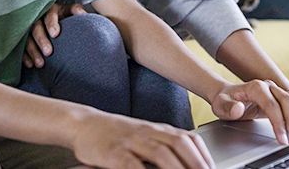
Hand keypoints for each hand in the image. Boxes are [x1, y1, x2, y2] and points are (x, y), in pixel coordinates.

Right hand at [23, 3, 85, 67]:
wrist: (53, 18)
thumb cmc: (63, 14)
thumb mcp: (69, 10)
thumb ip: (76, 10)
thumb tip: (83, 14)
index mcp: (50, 10)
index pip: (50, 15)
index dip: (51, 23)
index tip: (55, 34)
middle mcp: (37, 18)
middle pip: (36, 28)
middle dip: (41, 40)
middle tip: (48, 52)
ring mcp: (28, 28)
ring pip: (27, 39)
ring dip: (33, 52)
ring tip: (41, 64)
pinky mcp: (23, 38)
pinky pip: (21, 47)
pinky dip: (25, 56)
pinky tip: (30, 65)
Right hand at [72, 112, 213, 168]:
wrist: (84, 124)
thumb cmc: (116, 135)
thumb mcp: (144, 137)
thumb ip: (164, 148)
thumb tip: (187, 163)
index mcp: (159, 130)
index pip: (189, 139)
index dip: (204, 156)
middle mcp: (149, 132)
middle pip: (180, 145)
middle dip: (196, 164)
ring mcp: (132, 141)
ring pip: (161, 153)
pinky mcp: (115, 152)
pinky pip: (132, 164)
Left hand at [210, 80, 288, 145]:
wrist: (227, 94)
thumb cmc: (224, 100)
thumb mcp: (220, 105)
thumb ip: (229, 108)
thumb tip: (239, 108)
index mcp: (256, 87)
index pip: (272, 104)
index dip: (278, 122)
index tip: (281, 137)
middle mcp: (270, 86)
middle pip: (288, 101)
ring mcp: (278, 90)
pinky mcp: (283, 97)